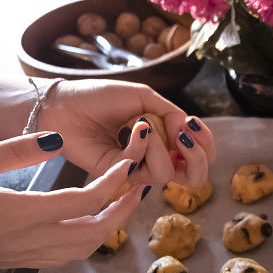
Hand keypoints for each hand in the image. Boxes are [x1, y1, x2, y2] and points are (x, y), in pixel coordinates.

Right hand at [0, 132, 145, 268]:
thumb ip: (15, 150)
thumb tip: (57, 137)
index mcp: (21, 214)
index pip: (86, 202)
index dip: (114, 182)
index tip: (130, 162)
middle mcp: (30, 241)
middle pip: (96, 232)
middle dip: (124, 209)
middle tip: (141, 186)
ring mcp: (25, 256)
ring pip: (84, 249)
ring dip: (110, 226)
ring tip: (121, 202)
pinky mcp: (17, 262)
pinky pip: (67, 256)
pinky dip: (89, 240)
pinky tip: (89, 222)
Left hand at [38, 79, 215, 186]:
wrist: (65, 105)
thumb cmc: (101, 97)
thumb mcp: (145, 98)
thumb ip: (171, 115)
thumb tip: (187, 133)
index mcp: (166, 138)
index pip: (200, 153)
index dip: (206, 144)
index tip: (193, 125)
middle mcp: (156, 157)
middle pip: (194, 175)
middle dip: (197, 157)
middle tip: (184, 138)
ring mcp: (139, 168)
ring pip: (168, 173)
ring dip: (161, 146)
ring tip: (144, 126)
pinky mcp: (119, 176)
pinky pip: (142, 168)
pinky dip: (142, 145)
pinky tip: (133, 129)